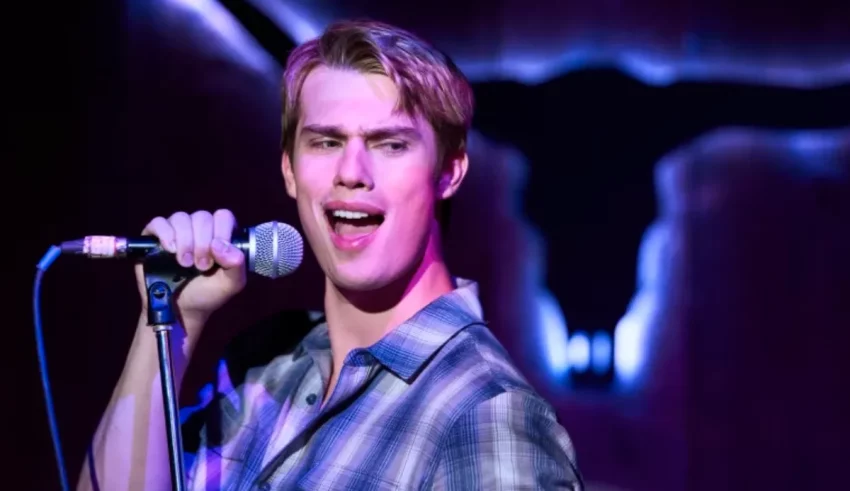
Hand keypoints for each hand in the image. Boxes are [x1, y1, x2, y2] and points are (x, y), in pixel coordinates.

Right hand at [135, 209, 246, 333]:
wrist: (181, 310)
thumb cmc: (208, 294)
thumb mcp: (231, 284)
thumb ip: (236, 264)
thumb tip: (220, 244)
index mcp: (219, 235)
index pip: (223, 216)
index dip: (221, 231)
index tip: (216, 254)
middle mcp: (198, 229)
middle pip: (201, 217)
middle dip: (202, 242)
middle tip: (201, 266)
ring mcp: (176, 231)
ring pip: (181, 218)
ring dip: (184, 241)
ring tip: (184, 264)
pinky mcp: (154, 237)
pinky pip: (158, 222)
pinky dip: (165, 233)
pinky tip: (169, 249)